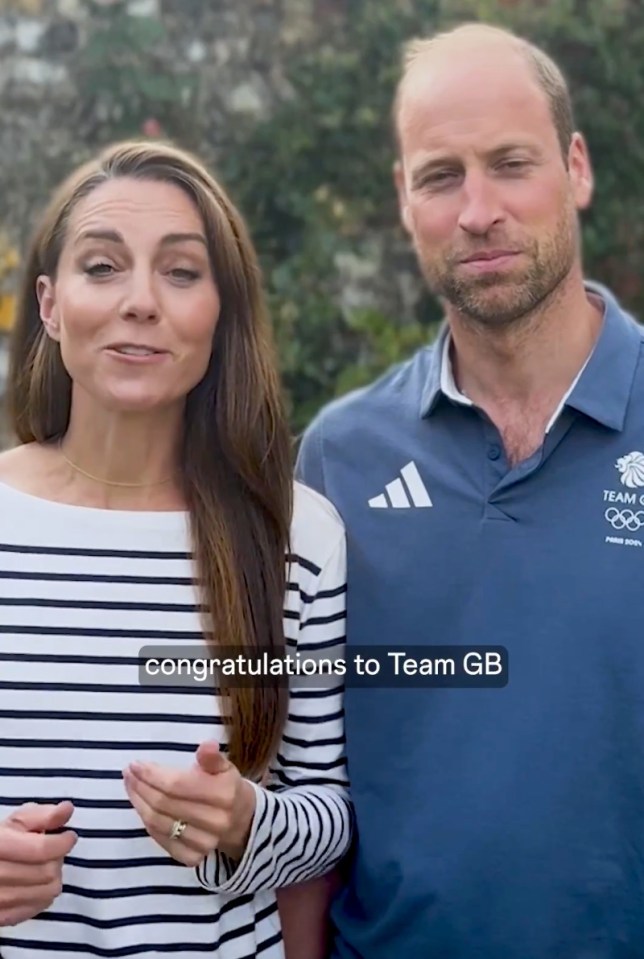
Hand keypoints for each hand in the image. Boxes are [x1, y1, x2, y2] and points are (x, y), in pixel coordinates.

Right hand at [0, 801, 76, 926]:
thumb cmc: (1, 841)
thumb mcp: (17, 821)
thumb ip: (43, 815)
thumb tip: (67, 809)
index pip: (41, 849)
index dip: (62, 842)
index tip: (69, 836)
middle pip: (47, 872)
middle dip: (57, 858)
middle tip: (53, 851)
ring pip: (47, 891)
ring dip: (53, 877)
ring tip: (44, 865)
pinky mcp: (3, 917)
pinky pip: (38, 907)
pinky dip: (44, 894)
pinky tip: (37, 882)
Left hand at [123, 741, 256, 866]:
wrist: (241, 821)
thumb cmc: (227, 787)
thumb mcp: (224, 767)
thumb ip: (212, 758)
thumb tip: (207, 745)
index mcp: (224, 794)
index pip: (176, 785)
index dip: (152, 774)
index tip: (136, 764)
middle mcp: (216, 822)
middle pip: (164, 804)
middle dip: (141, 787)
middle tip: (129, 774)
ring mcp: (204, 843)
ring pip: (159, 823)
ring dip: (139, 804)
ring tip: (131, 787)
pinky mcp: (193, 858)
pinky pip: (162, 841)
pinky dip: (147, 825)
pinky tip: (142, 808)